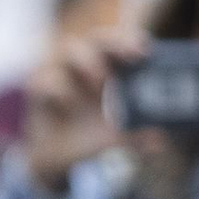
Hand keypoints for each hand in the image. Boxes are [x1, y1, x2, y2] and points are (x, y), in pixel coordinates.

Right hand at [23, 30, 145, 191]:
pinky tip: (69, 103)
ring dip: (87, 61)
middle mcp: (84, 65)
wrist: (57, 160)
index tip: (146, 51)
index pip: (120, 43)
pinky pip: (45, 80)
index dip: (132, 41)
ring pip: (70, 49)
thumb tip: (160, 141)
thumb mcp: (115, 138)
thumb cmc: (89, 137)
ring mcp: (60, 73)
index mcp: (107, 70)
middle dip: (115, 42)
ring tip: (99, 82)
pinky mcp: (39, 89)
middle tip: (131, 55)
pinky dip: (58, 88)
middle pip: (98, 38)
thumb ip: (136, 136)